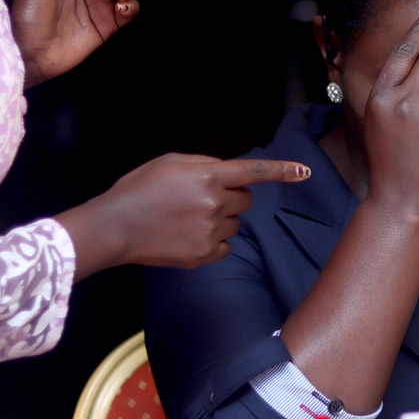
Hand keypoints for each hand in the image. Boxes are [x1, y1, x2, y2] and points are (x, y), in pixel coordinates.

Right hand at [57, 155, 310, 277]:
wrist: (113, 227)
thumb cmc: (138, 190)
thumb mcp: (170, 163)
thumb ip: (205, 164)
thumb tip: (227, 172)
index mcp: (207, 176)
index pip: (254, 171)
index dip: (282, 170)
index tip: (305, 171)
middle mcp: (214, 203)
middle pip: (246, 200)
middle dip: (231, 198)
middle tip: (201, 200)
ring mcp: (210, 231)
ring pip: (235, 224)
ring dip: (220, 220)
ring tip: (185, 219)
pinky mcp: (203, 255)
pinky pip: (225, 247)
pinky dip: (213, 243)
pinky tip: (186, 237)